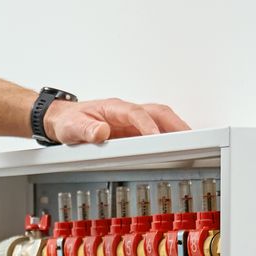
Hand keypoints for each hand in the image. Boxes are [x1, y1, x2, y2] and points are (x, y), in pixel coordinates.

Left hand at [46, 97, 190, 144]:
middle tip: (189, 139)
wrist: (64, 120)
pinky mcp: (135, 131)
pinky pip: (157, 130)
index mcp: (113, 108)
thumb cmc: (70, 120)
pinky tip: (178, 147)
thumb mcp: (73, 127)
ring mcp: (132, 121)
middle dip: (174, 124)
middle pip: (158, 112)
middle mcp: (127, 112)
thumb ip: (86, 130)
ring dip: (177, 129)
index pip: (136, 113)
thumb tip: (101, 131)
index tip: (156, 137)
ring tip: (192, 144)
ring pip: (161, 119)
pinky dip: (170, 136)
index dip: (147, 125)